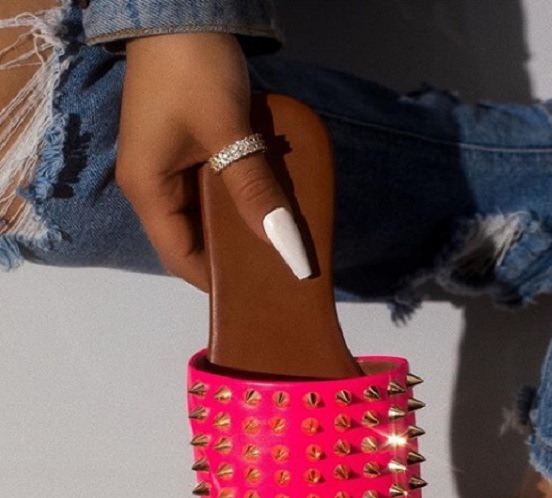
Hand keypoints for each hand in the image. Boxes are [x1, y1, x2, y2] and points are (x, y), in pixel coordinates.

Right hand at [117, 32, 310, 289]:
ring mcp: (173, 167)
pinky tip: (272, 207)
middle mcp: (156, 186)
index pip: (181, 257)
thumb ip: (254, 189)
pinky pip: (218, 189)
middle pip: (195, 240)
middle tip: (279, 274)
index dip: (217, 282)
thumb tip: (284, 247)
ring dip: (242, 228)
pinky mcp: (191, 150)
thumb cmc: (193, 69)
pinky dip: (243, 201)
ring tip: (281, 246)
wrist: (181, 7)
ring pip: (209, 216)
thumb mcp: (227, 131)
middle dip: (235, 258)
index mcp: (149, 190)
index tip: (257, 297)